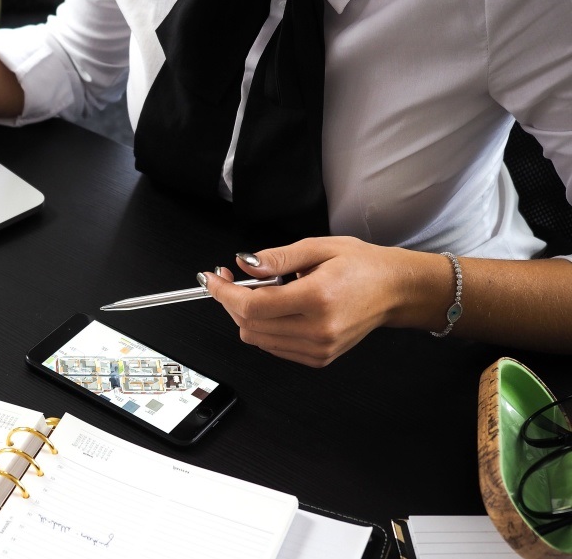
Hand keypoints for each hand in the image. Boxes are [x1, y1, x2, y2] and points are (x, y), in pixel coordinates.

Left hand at [202, 237, 411, 366]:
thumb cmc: (362, 266)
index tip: (211, 278)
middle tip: (233, 278)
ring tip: (261, 291)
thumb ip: (276, 259)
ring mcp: (318, 348)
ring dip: (246, 315)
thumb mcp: (318, 248)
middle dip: (231, 301)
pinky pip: (273, 347)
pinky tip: (277, 308)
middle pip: (249, 325)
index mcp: (317, 298)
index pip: (252, 306)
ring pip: (257, 339)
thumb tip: (245, 264)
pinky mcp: (318, 358)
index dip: (224, 292)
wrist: (395, 291)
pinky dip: (264, 328)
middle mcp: (317, 329)